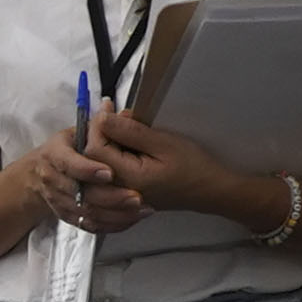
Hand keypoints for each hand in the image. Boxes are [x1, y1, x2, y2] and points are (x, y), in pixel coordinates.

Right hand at [20, 128, 142, 234]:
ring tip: (143, 209)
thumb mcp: (78, 131)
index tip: (110, 173)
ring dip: (116, 213)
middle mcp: (53, 180)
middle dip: (111, 197)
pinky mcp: (67, 217)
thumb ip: (99, 124)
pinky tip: (133, 218)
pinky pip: (91, 226)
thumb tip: (116, 109)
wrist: (41, 174)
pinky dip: (112, 224)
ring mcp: (59, 201)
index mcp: (54, 154)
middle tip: (137, 197)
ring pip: (88, 213)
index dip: (87, 169)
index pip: (68, 163)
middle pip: (81, 194)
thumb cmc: (67, 149)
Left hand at [89, 105, 262, 221]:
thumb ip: (131, 132)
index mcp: (128, 178)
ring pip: (96, 168)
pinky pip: (106, 175)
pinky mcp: (126, 193)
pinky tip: (122, 143)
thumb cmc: (193, 166)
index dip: (96, 125)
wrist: (210, 191)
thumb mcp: (164, 142)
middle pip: (90, 161)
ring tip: (119, 127)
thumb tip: (103, 118)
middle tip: (113, 114)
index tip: (108, 106)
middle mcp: (119, 191)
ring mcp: (121, 195)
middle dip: (97, 133)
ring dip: (102, 143)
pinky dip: (109, 156)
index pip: (94, 150)